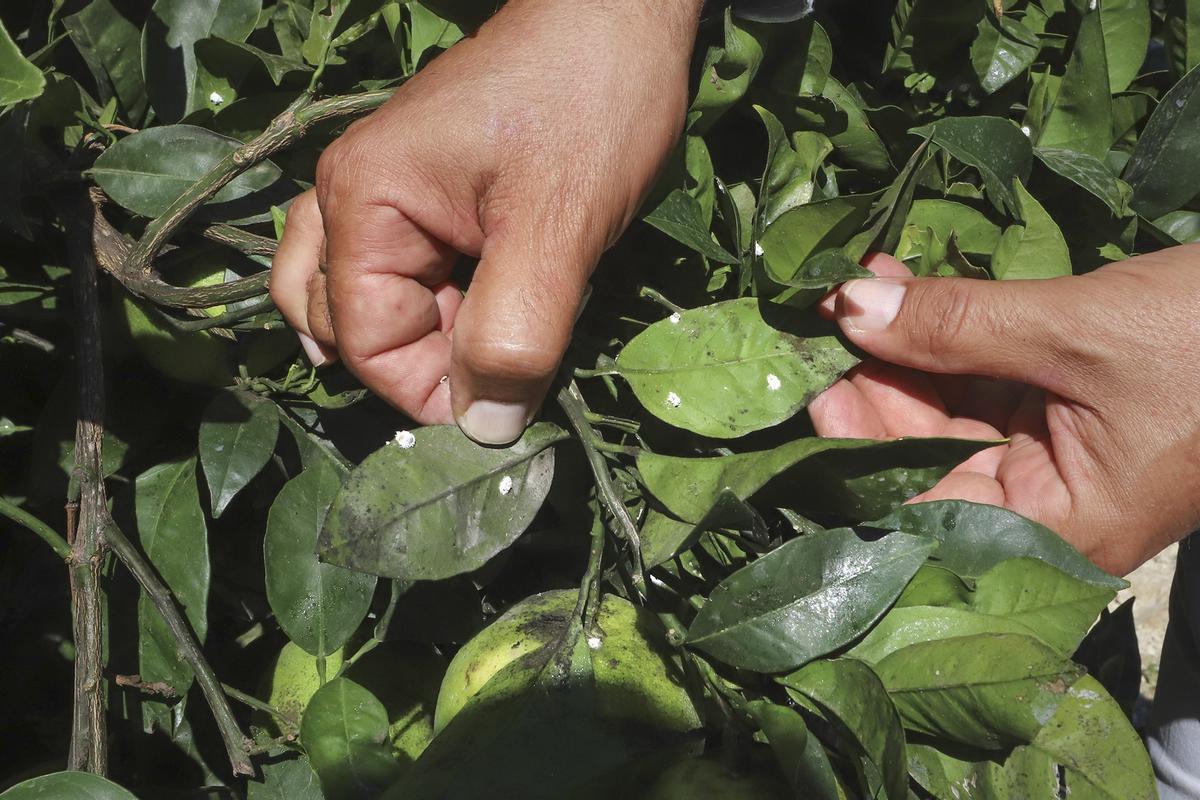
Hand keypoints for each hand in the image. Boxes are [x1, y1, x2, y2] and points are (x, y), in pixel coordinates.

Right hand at [271, 0, 701, 443]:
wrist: (619, 12)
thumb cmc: (589, 103)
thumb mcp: (558, 226)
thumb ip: (514, 334)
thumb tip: (481, 432)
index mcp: (363, 202)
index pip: (364, 342)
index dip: (428, 391)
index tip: (506, 403)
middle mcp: (351, 195)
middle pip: (345, 324)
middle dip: (418, 364)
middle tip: (499, 363)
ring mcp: (382, 189)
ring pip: (355, 298)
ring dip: (413, 339)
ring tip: (476, 347)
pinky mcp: (422, 190)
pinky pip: (393, 267)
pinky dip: (427, 306)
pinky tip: (470, 317)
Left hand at [810, 246, 1199, 575]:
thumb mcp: (1075, 330)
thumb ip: (955, 326)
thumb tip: (850, 310)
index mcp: (1051, 530)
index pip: (912, 513)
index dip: (846, 454)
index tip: (798, 390)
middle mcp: (1043, 511)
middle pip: (919, 459)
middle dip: (867, 385)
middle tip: (821, 318)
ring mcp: (1053, 462)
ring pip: (944, 415)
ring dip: (897, 349)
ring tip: (854, 290)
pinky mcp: (1063, 414)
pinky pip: (981, 385)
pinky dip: (942, 339)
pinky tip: (899, 292)